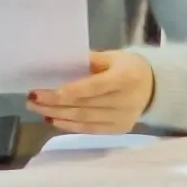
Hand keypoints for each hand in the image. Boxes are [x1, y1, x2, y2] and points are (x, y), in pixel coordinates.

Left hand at [27, 50, 153, 133]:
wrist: (155, 87)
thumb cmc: (128, 66)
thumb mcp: (113, 56)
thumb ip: (89, 60)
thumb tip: (58, 63)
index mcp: (125, 78)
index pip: (92, 87)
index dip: (67, 91)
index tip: (43, 91)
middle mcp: (125, 101)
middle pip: (84, 105)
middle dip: (54, 104)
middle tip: (32, 99)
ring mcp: (122, 119)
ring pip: (84, 120)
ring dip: (57, 116)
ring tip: (37, 109)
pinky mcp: (118, 130)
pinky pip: (90, 129)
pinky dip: (69, 125)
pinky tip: (53, 120)